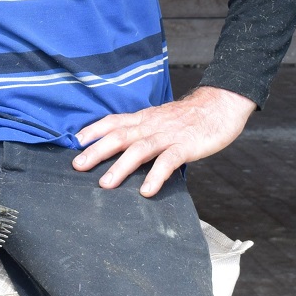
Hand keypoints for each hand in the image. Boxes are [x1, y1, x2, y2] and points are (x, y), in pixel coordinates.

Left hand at [72, 86, 256, 197]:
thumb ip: (144, 130)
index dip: (94, 130)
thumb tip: (124, 147)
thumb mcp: (161, 119)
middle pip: (119, 136)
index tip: (75, 141)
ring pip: (139, 149)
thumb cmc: (190, 117)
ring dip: (120, 167)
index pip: (114, 121)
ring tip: (105, 184)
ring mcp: (168, 135)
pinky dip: (156, 176)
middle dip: (97, 151)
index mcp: (144, 118)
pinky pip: (168, 161)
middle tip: (77, 166)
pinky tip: (146, 191)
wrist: (220, 104)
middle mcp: (152, 125)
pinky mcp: (186, 146)